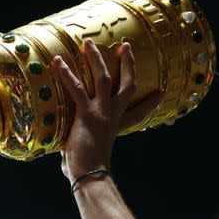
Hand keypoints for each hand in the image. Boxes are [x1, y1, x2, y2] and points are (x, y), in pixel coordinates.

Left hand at [53, 38, 162, 183]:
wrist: (88, 175)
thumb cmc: (85, 170)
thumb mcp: (87, 156)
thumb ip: (79, 153)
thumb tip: (66, 161)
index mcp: (116, 127)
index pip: (138, 114)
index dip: (150, 103)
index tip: (160, 93)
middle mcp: (112, 116)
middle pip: (127, 86)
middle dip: (128, 65)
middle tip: (126, 48)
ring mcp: (101, 112)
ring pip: (104, 78)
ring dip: (97, 59)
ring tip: (90, 43)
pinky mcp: (87, 112)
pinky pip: (77, 88)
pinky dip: (66, 74)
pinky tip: (58, 61)